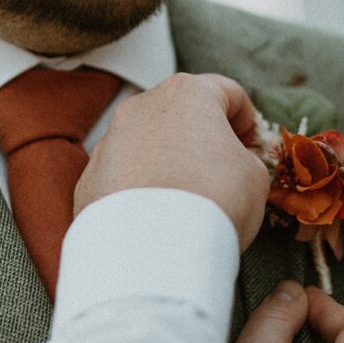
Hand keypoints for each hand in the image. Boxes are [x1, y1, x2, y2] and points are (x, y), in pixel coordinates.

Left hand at [73, 73, 270, 249]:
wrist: (153, 250)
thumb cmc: (212, 200)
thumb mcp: (254, 176)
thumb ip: (245, 159)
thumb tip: (233, 163)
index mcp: (187, 93)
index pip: (226, 92)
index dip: (246, 119)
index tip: (251, 147)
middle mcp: (141, 107)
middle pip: (181, 113)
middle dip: (202, 137)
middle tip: (221, 171)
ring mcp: (109, 142)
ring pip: (147, 144)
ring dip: (167, 161)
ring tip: (185, 199)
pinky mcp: (89, 179)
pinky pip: (122, 177)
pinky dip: (140, 189)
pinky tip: (156, 217)